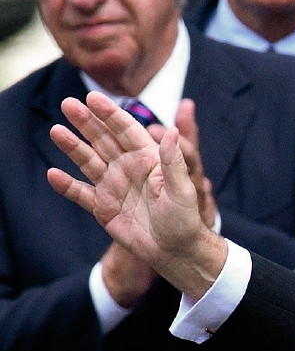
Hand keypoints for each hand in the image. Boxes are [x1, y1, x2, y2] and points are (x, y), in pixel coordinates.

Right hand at [46, 92, 225, 300]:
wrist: (176, 251)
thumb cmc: (185, 220)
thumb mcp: (182, 190)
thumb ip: (174, 161)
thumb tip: (171, 130)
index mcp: (148, 160)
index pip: (127, 131)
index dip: (111, 114)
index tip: (94, 99)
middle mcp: (128, 169)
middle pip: (103, 140)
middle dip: (87, 122)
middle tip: (68, 104)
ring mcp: (114, 187)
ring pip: (89, 161)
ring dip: (73, 147)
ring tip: (56, 130)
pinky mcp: (103, 207)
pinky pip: (81, 194)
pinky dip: (67, 185)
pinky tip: (53, 174)